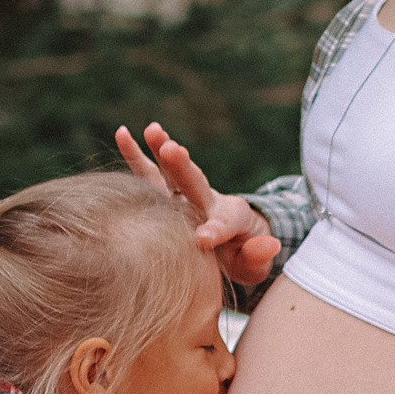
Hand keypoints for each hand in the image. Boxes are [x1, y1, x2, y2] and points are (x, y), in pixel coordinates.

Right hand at [114, 122, 281, 286]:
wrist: (232, 240)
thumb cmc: (241, 257)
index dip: (215, 229)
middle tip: (173, 149)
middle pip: (195, 183)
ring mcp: (184, 196)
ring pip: (172, 173)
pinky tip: (122, 133)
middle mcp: (207, 201)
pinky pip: (149, 175)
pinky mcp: (167, 195)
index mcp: (231, 220)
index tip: (203, 238)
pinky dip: (136, 155)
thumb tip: (272, 245)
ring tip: (152, 130)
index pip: (224, 223)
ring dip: (161, 150)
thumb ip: (258, 255)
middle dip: (183, 168)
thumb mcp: (255, 264)